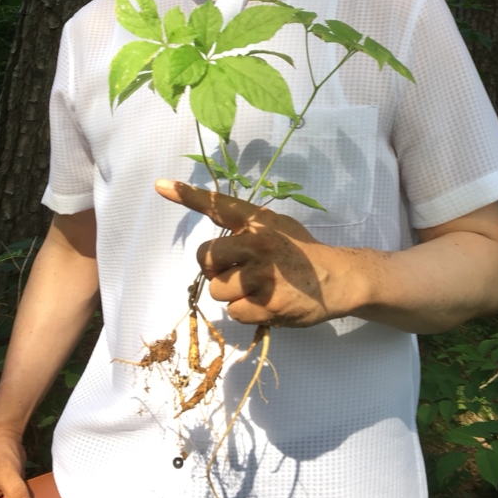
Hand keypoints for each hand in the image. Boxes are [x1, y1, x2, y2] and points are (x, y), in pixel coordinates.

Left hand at [155, 180, 357, 326]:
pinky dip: (246, 312)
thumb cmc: (301, 252)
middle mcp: (257, 244)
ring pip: (217, 290)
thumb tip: (212, 232)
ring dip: (232, 294)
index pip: (218, 205)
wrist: (337, 279)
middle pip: (205, 260)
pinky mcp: (267, 303)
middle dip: (216, 270)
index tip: (160, 185)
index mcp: (257, 223)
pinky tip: (267, 303)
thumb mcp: (276, 226)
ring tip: (258, 289)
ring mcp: (262, 275)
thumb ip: (246, 226)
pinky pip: (233, 312)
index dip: (187, 195)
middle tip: (240, 272)